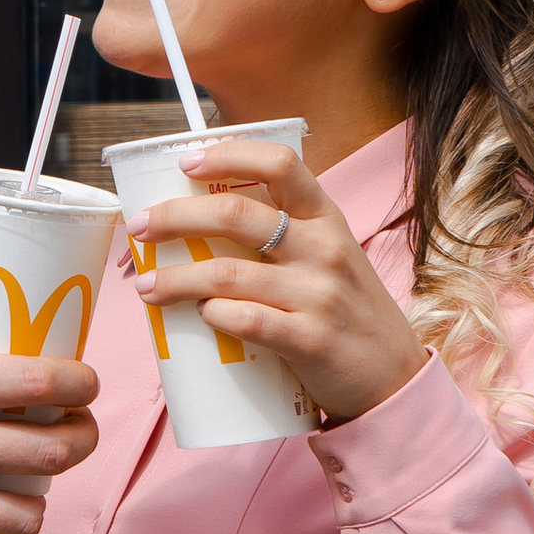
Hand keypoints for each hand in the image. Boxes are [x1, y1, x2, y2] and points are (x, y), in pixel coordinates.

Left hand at [131, 141, 424, 425]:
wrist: (393, 379)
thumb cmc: (346, 312)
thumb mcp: (328, 257)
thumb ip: (283, 236)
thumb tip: (201, 219)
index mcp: (326, 218)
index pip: (280, 164)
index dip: (229, 154)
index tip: (187, 162)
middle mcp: (324, 248)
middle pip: (236, 214)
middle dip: (175, 216)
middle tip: (140, 227)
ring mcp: (318, 295)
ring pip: (228, 273)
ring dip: (176, 277)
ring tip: (146, 286)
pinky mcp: (310, 340)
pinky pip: (248, 321)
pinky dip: (214, 315)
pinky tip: (198, 316)